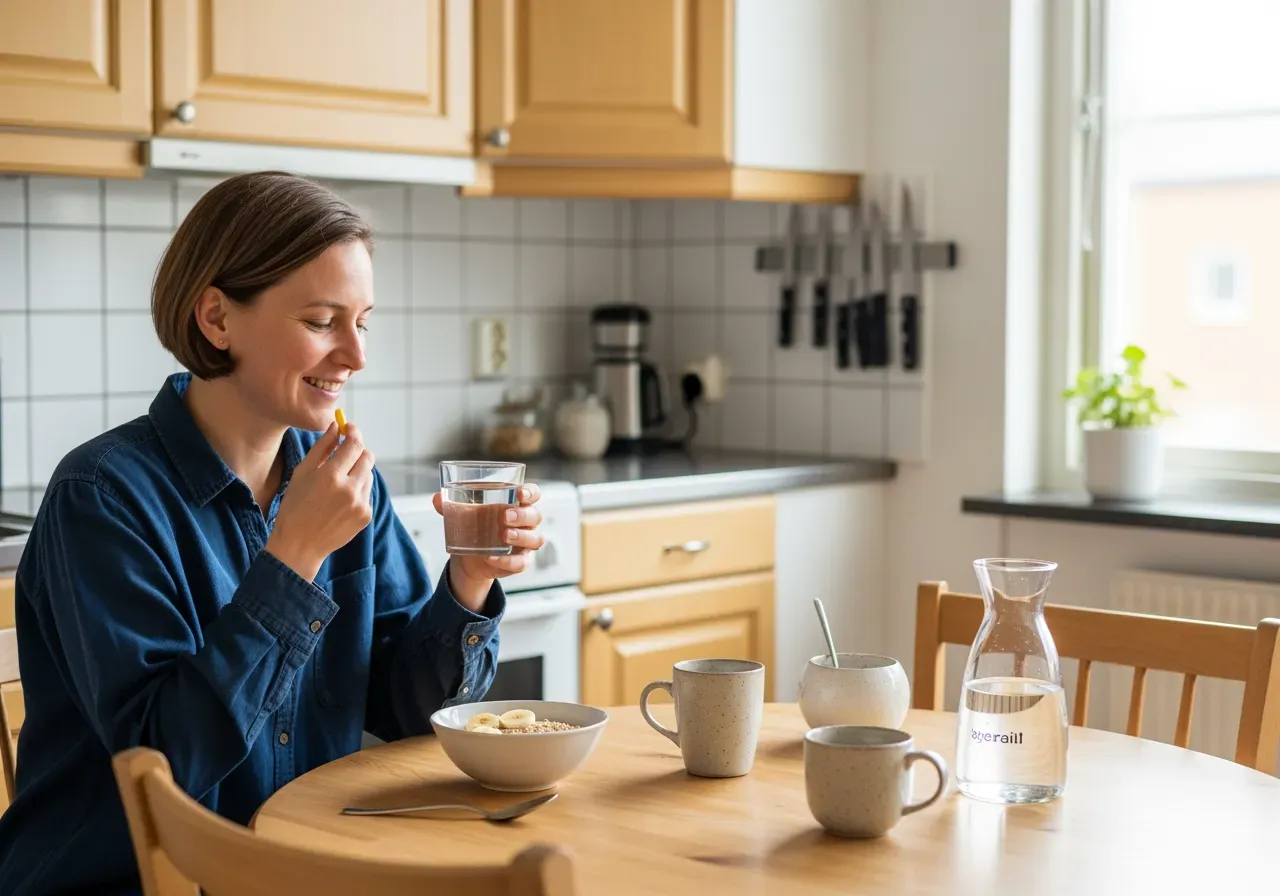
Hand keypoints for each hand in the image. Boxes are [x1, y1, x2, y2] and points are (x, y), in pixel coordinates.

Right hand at [266, 422, 374, 581]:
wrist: (299, 544)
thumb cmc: (295, 506)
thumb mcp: (302, 473)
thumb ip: (322, 447)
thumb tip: (336, 426)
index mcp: (331, 476)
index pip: (354, 444)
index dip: (353, 432)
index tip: (349, 427)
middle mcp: (350, 489)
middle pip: (367, 457)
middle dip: (358, 450)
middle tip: (345, 452)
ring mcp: (360, 504)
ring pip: (368, 474)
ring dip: (358, 471)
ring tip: (338, 482)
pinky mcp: (366, 515)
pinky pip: (367, 492)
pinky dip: (358, 489)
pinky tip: (340, 500)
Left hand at [433, 484, 543, 610]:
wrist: (469, 557)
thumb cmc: (474, 527)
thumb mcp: (462, 514)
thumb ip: (450, 505)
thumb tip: (437, 498)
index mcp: (516, 505)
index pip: (533, 494)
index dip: (531, 493)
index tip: (520, 494)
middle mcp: (526, 523)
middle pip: (535, 516)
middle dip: (522, 515)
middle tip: (504, 516)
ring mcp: (525, 544)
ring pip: (536, 539)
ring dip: (521, 536)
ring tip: (504, 536)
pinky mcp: (519, 562)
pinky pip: (521, 563)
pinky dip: (507, 561)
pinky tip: (491, 558)